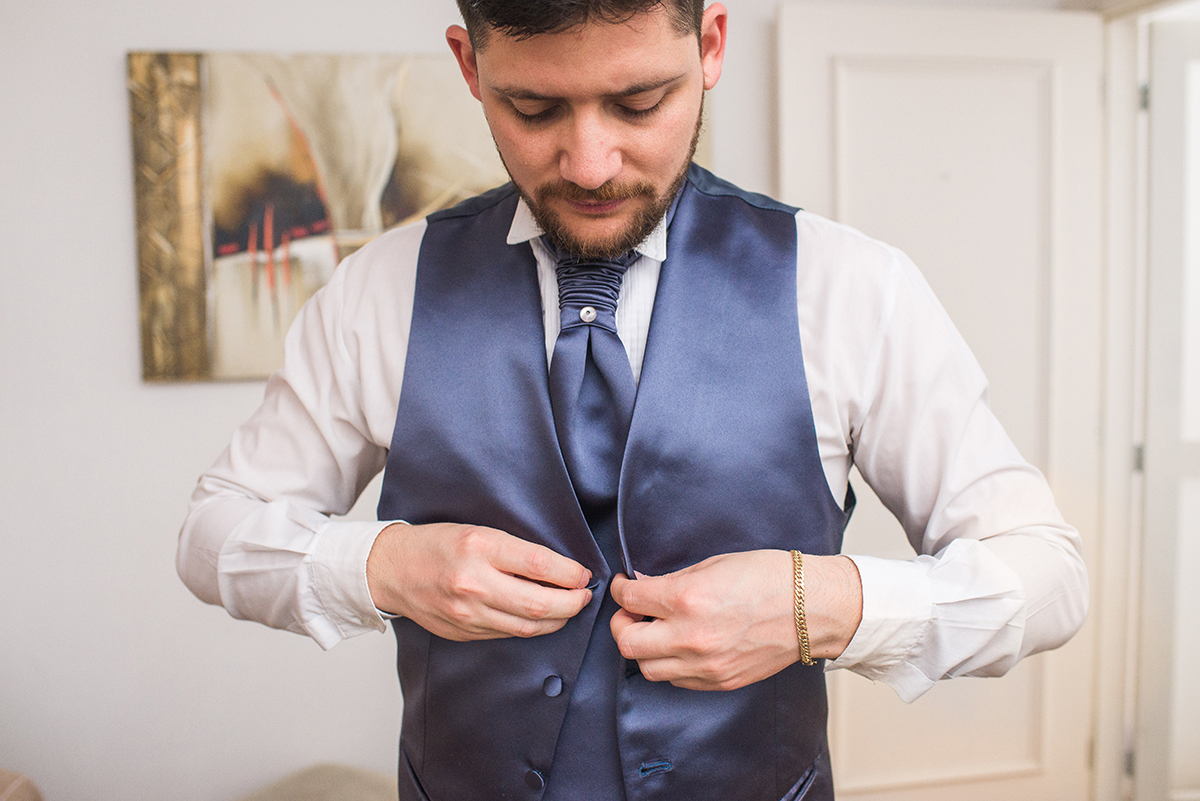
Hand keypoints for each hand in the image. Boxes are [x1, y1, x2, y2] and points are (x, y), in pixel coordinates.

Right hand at [367, 522, 592, 640]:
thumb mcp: (478, 532)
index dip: (569, 573)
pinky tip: (541, 618)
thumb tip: (560, 569)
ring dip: (557, 620)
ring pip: (527, 626)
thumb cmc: (437, 544)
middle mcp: (473, 582)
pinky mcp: (464, 632)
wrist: (392, 569)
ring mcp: (468, 613)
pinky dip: (531, 627)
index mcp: (479, 547)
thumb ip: (516, 551)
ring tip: (569, 609)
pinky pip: (508, 633)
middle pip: (538, 604)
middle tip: (585, 597)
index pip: (539, 563)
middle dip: (572, 603)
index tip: (583, 574)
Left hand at [609, 550, 861, 690]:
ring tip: (656, 631)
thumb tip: (645, 587)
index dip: (621, 590)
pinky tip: (680, 646)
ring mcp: (705, 665)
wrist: (811, 608)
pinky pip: (677, 680)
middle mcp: (691, 636)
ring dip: (644, 649)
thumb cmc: (769, 578)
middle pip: (627, 642)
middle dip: (622, 624)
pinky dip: (670, 664)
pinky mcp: (720, 681)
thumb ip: (675, 580)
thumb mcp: (714, 564)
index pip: (630, 599)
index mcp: (687, 599)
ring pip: (648, 668)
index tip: (624, 586)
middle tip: (632, 612)